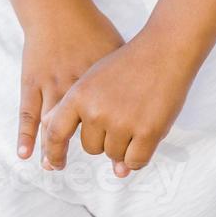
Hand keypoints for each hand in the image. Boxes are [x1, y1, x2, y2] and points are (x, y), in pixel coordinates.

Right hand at [16, 3, 121, 160]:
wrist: (58, 8)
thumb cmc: (91, 28)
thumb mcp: (117, 51)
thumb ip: (126, 76)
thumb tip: (144, 92)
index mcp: (101, 85)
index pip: (114, 124)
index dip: (120, 148)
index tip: (123, 163)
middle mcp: (76, 90)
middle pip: (86, 132)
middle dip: (93, 152)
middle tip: (99, 166)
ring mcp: (51, 87)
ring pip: (54, 129)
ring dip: (54, 151)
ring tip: (55, 166)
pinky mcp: (32, 82)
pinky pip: (28, 114)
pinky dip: (26, 135)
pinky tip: (25, 153)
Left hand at [39, 33, 196, 176]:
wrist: (162, 51)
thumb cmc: (127, 65)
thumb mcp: (92, 80)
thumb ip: (80, 112)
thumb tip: (73, 141)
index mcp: (78, 95)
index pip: (55, 132)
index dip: (53, 152)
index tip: (54, 165)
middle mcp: (96, 111)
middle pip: (90, 148)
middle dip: (103, 140)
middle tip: (119, 117)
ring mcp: (121, 122)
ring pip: (113, 155)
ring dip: (123, 145)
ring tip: (134, 117)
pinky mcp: (147, 132)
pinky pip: (135, 161)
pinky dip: (138, 156)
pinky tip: (144, 137)